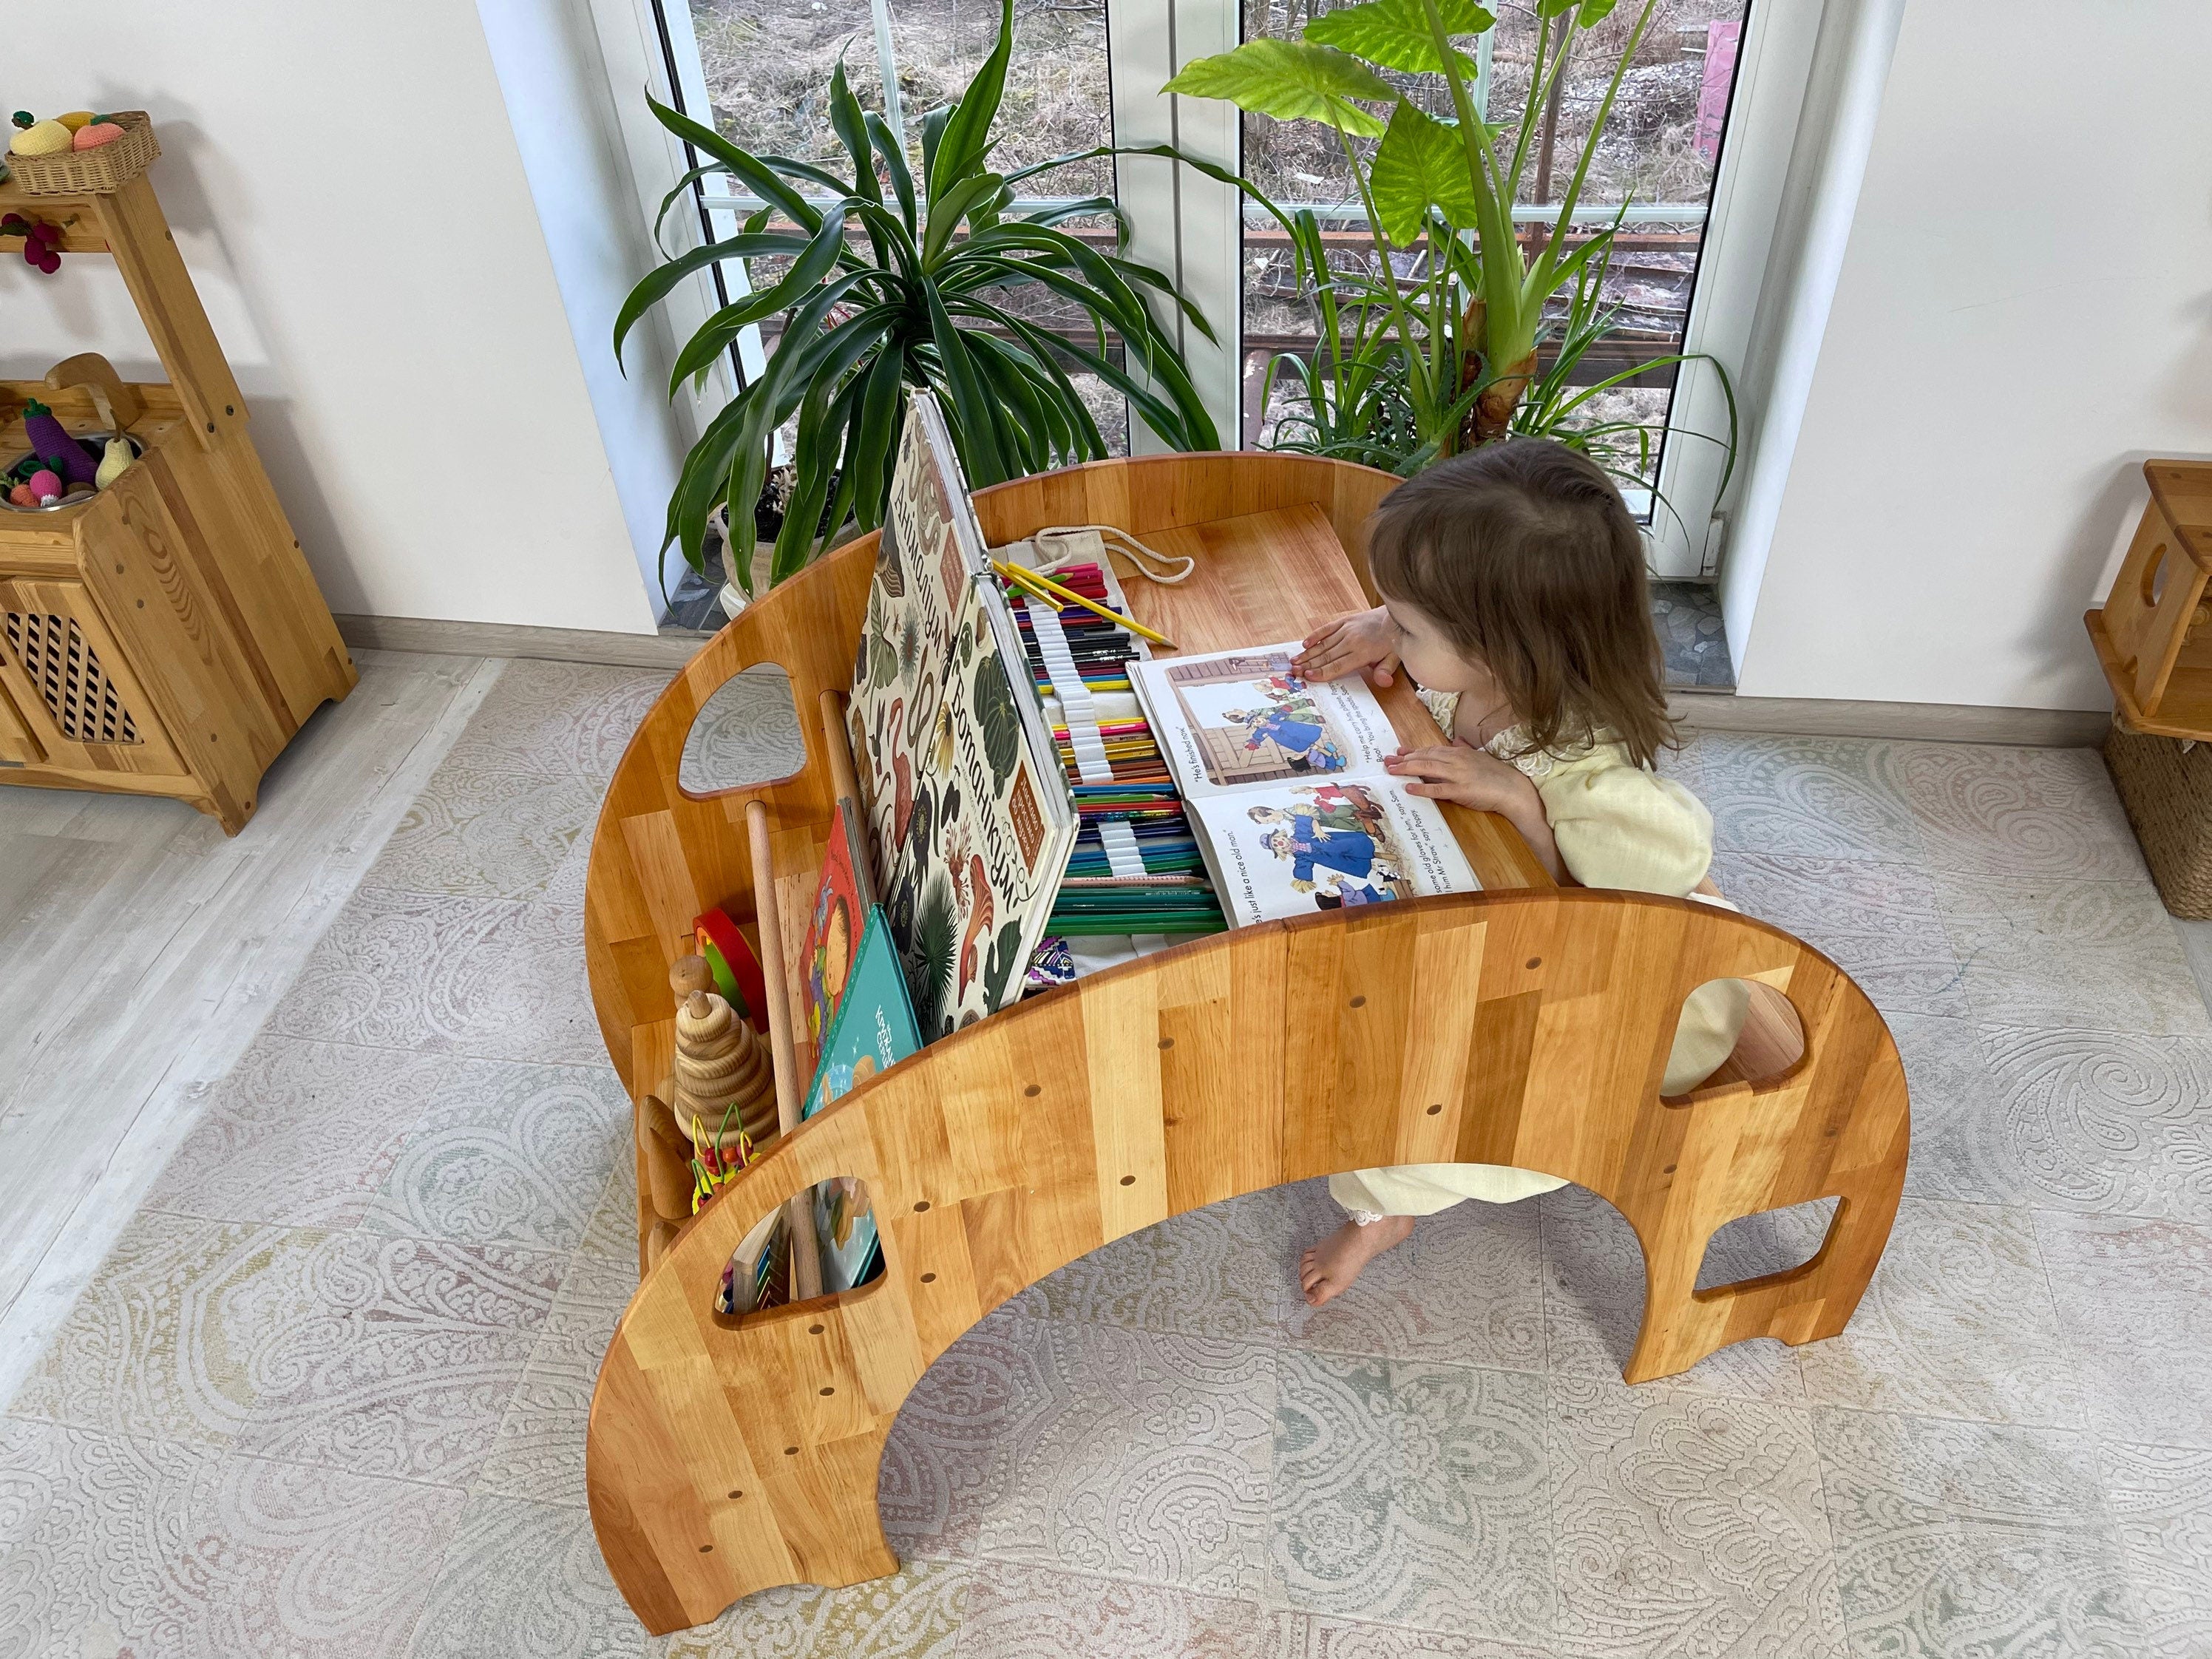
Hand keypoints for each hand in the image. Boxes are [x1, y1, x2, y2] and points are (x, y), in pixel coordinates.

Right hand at [1295, 607, 1398, 686]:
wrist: (1395, 615)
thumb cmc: (1393, 640)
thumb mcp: (1395, 658)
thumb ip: (1386, 671)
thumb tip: (1384, 682)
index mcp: (1363, 652)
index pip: (1338, 666)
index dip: (1322, 672)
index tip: (1308, 677)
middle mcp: (1352, 640)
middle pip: (1326, 656)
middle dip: (1308, 665)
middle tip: (1294, 672)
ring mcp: (1346, 629)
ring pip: (1323, 644)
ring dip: (1307, 654)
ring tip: (1294, 662)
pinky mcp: (1344, 621)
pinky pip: (1326, 629)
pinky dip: (1315, 636)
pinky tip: (1304, 644)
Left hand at [1383, 741, 1533, 814]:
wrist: (1513, 789)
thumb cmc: (1497, 775)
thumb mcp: (1479, 757)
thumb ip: (1465, 749)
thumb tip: (1456, 741)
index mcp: (1460, 752)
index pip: (1431, 749)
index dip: (1413, 751)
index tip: (1398, 752)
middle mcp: (1456, 760)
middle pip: (1425, 757)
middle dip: (1404, 759)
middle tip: (1387, 761)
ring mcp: (1458, 775)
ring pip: (1427, 768)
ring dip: (1407, 769)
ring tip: (1392, 771)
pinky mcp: (1461, 790)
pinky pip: (1437, 789)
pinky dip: (1422, 788)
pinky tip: (1409, 788)